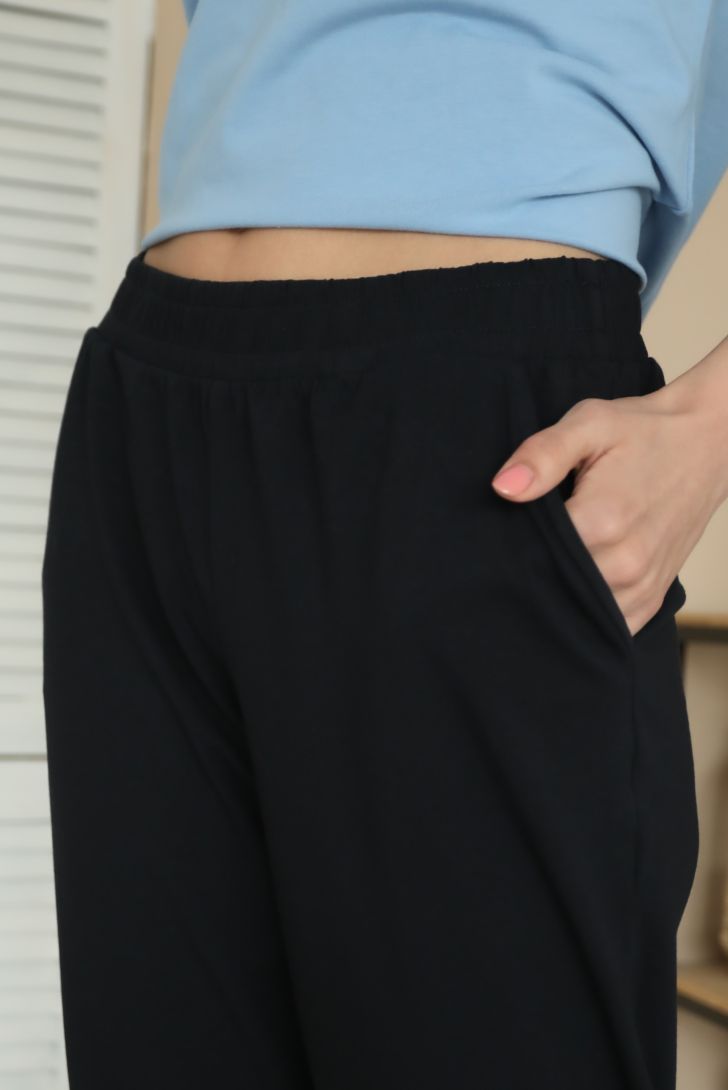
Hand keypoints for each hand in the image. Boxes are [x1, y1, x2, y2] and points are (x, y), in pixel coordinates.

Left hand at [490, 350, 727, 635]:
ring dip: (557, 594)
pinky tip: (573, 583)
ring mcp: (641, 587)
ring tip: (551, 560)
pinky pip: (606, 625)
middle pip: (551, 585)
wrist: (706, 444)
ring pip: (576, 611)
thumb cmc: (643, 432)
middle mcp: (626, 563)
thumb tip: (504, 487)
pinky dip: (586, 611)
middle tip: (527, 542)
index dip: (509, 544)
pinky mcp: (651, 599)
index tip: (505, 528)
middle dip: (531, 570)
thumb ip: (544, 454)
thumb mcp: (589, 423)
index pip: (532, 555)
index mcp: (604, 520)